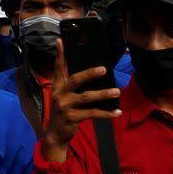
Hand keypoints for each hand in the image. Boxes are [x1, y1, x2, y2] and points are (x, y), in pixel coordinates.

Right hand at [42, 40, 121, 161]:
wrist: (55, 133)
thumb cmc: (64, 110)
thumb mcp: (63, 95)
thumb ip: (71, 84)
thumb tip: (93, 72)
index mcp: (57, 85)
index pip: (58, 67)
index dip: (60, 54)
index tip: (61, 40)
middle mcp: (59, 93)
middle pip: (75, 80)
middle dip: (89, 74)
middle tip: (104, 69)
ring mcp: (65, 106)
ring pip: (86, 97)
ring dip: (103, 94)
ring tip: (117, 91)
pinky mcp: (72, 118)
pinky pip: (92, 113)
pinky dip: (106, 113)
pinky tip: (117, 112)